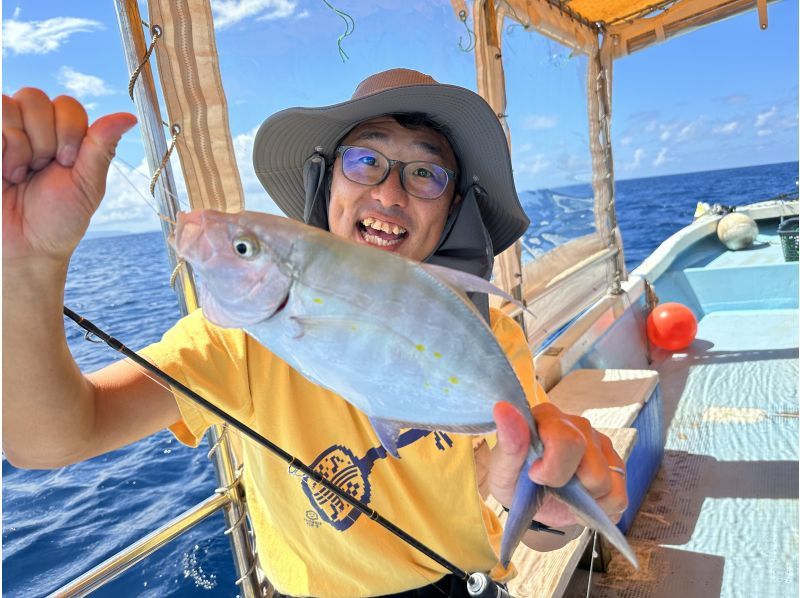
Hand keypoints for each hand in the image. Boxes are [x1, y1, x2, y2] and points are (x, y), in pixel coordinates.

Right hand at [3, 88, 136, 262]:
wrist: (25, 247)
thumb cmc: (59, 219)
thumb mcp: (87, 184)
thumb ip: (101, 148)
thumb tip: (130, 116)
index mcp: (63, 134)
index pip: (66, 104)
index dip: (68, 132)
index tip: (66, 164)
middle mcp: (31, 127)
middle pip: (35, 97)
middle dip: (43, 140)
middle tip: (41, 169)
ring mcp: (4, 132)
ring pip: (9, 104)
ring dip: (19, 145)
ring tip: (20, 173)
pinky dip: (3, 147)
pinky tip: (4, 172)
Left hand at [488, 401, 627, 528]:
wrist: (530, 497)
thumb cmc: (515, 477)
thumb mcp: (502, 469)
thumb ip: (508, 442)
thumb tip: (503, 408)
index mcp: (549, 417)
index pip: (567, 440)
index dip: (552, 469)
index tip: (535, 475)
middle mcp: (579, 425)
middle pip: (592, 466)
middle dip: (570, 486)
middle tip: (551, 485)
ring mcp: (601, 445)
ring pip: (608, 483)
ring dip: (584, 498)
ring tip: (566, 491)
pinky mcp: (616, 467)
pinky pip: (619, 497)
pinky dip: (600, 507)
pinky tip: (581, 498)